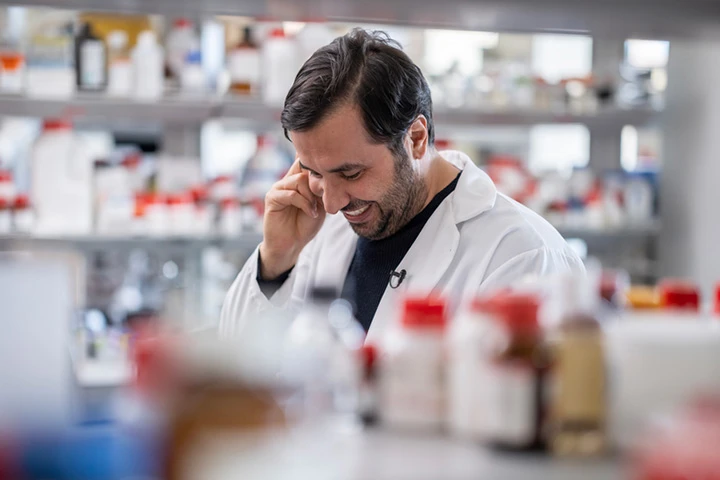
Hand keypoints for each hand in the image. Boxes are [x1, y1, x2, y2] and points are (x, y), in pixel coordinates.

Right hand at [259, 160, 324, 278]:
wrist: (292, 244)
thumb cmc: (306, 224)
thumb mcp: (320, 203)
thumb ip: (321, 188)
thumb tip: (330, 173)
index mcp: (298, 179)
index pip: (305, 160)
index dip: (318, 163)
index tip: (332, 171)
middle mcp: (287, 180)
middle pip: (304, 167)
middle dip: (318, 183)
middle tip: (323, 199)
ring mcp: (278, 188)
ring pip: (299, 180)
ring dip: (311, 196)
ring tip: (315, 209)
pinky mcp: (272, 198)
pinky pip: (291, 194)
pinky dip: (304, 203)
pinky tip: (310, 213)